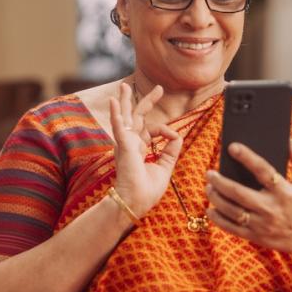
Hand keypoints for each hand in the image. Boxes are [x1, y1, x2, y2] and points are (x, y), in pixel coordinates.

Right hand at [110, 82, 181, 216]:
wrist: (134, 203)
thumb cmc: (145, 192)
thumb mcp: (164, 169)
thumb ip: (171, 152)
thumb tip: (178, 135)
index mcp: (138, 149)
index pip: (152, 131)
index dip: (166, 130)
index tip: (173, 135)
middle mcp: (130, 144)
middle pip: (138, 117)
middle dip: (147, 101)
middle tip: (158, 88)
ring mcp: (125, 144)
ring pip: (126, 117)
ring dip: (125, 101)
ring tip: (123, 87)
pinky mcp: (123, 146)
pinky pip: (119, 126)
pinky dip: (116, 114)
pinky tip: (114, 102)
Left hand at [205, 139, 291, 258]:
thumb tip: (288, 140)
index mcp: (284, 192)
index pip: (263, 171)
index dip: (247, 157)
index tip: (231, 146)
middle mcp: (271, 209)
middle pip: (239, 193)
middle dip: (220, 182)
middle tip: (209, 172)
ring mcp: (262, 225)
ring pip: (232, 211)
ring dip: (216, 198)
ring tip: (208, 187)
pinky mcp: (255, 237)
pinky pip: (231, 228)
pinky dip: (218, 219)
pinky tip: (210, 208)